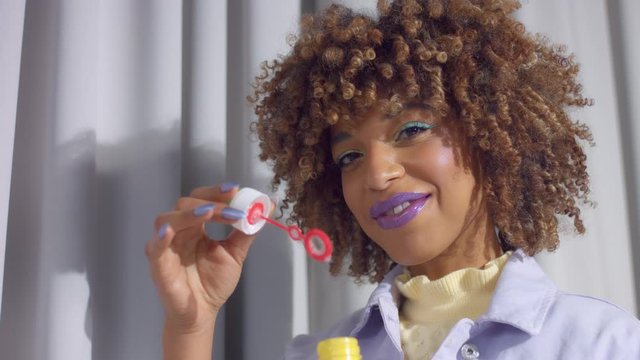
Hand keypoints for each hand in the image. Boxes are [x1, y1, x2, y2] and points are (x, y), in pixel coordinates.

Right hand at [145, 183, 268, 332]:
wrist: (203, 312)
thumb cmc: (214, 282)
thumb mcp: (235, 253)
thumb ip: (248, 230)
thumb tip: (268, 206)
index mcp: (195, 226)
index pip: (201, 199)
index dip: (216, 192)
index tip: (236, 190)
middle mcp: (179, 232)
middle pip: (185, 204)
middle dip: (209, 202)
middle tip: (231, 209)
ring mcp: (166, 247)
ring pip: (167, 219)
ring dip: (188, 214)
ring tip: (208, 213)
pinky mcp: (158, 265)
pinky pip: (155, 247)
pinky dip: (161, 237)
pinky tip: (171, 232)